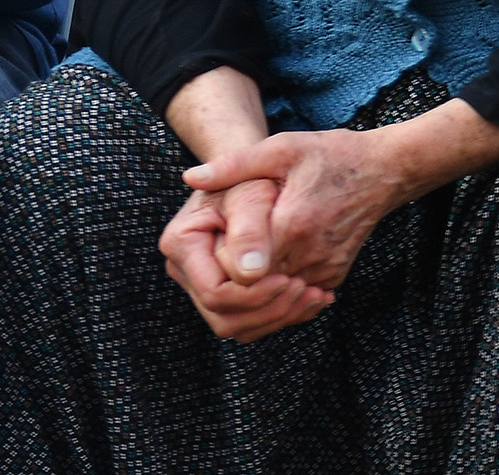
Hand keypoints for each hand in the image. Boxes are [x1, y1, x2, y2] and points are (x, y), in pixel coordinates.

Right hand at [160, 180, 332, 342]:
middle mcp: (187, 269)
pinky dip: (283, 314)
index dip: (253, 295)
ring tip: (316, 295)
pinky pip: (251, 320)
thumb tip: (250, 274)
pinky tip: (315, 297)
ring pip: (238, 325)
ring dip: (279, 316)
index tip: (289, 279)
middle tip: (307, 290)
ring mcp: (204, 283)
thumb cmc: (256, 176)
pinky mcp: (228, 291)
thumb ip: (249, 229)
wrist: (259, 173)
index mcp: (182, 243)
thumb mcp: (253, 193)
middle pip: (224, 317)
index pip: (214, 291)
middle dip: (269, 310)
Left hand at [182, 128, 414, 293]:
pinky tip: (274, 259)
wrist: (386, 170)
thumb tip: (191, 176)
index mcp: (290, 225)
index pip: (236, 270)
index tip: (218, 238)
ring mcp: (324, 270)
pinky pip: (295, 294)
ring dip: (254, 284)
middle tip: (225, 251)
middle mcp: (308, 255)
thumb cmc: (333, 156)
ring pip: (272, 298)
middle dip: (231, 275)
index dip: (218, 260)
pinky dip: (279, 284)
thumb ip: (236, 164)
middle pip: (251, 290)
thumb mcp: (284, 149)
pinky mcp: (334, 276)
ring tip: (247, 256)